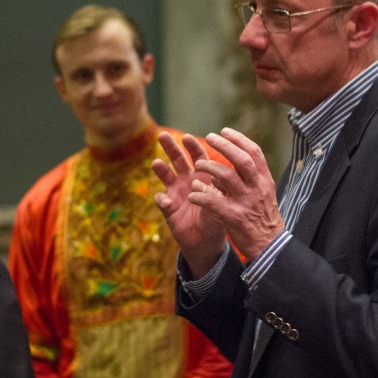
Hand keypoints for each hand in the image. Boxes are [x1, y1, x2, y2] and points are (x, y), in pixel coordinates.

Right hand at [152, 132, 227, 277]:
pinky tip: (166, 203)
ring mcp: (176, 192)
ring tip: (156, 163)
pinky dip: (162, 200)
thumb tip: (207, 181)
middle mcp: (188, 179)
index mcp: (203, 175)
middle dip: (170, 147)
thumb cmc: (217, 220)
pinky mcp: (167, 207)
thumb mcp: (221, 205)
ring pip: (165, 174)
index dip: (192, 146)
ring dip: (160, 168)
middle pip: (177, 159)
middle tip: (163, 135)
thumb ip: (214, 193)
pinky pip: (161, 200)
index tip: (187, 137)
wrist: (206, 242)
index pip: (198, 156)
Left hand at [188, 127, 283, 260]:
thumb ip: (249, 179)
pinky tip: (193, 194)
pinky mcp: (233, 216)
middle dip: (224, 145)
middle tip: (208, 136)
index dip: (239, 139)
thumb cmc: (263, 218)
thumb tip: (230, 165)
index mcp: (264, 180)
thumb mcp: (263, 194)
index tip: (225, 130)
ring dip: (209, 167)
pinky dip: (200, 195)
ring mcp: (245, 202)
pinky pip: (213, 201)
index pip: (254, 152)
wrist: (270, 246)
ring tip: (198, 165)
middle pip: (241, 160)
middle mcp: (256, 188)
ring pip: (226, 176)